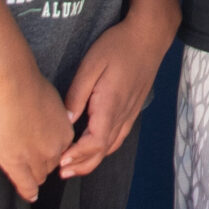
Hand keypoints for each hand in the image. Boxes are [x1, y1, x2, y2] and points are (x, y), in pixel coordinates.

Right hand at [0, 66, 76, 202]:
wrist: (12, 81)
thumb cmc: (26, 83)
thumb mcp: (50, 100)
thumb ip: (52, 115)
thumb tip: (53, 118)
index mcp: (65, 131)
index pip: (59, 151)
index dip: (47, 152)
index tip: (39, 151)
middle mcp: (56, 147)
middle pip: (50, 165)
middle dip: (40, 164)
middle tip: (25, 158)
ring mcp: (36, 157)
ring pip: (38, 176)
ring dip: (31, 175)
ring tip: (22, 174)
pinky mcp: (17, 163)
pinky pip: (26, 184)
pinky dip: (27, 191)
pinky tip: (28, 195)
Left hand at [61, 6, 176, 178]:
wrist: (148, 36)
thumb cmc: (118, 46)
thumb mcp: (91, 65)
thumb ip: (77, 95)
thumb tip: (67, 121)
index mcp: (110, 105)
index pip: (94, 143)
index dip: (77, 156)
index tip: (60, 161)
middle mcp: (123, 114)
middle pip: (103, 151)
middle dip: (82, 165)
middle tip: (61, 172)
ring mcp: (130, 113)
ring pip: (112, 146)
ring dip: (92, 159)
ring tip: (74, 166)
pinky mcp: (133, 108)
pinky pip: (119, 136)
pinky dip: (104, 148)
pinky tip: (94, 147)